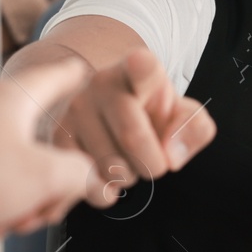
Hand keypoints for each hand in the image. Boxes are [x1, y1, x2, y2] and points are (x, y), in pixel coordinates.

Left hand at [0, 57, 94, 251]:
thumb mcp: (44, 176)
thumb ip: (81, 176)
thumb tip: (97, 181)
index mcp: (15, 100)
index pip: (62, 75)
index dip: (86, 81)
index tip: (101, 84)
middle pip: (45, 151)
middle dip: (47, 191)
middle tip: (39, 205)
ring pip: (15, 186)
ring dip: (11, 216)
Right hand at [47, 47, 214, 209]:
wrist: (107, 109)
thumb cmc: (150, 112)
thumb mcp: (181, 114)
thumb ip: (194, 130)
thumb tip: (172, 156)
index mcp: (138, 70)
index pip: (141, 67)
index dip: (141, 67)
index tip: (139, 61)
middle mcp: (101, 82)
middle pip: (132, 138)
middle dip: (153, 164)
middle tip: (153, 160)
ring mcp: (75, 108)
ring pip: (111, 167)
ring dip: (128, 178)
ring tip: (126, 160)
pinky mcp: (58, 137)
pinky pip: (89, 182)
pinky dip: (105, 190)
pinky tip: (106, 172)